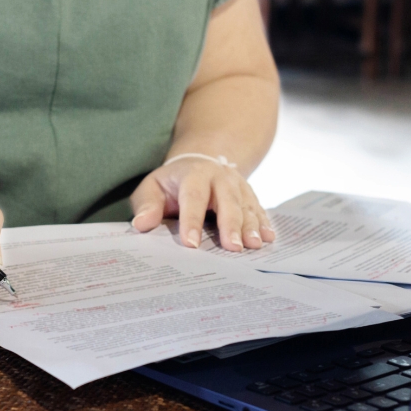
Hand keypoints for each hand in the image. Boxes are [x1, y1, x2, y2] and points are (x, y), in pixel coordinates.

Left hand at [129, 158, 274, 251]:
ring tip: (254, 245)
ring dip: (251, 226)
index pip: (193, 197)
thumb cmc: (171, 183)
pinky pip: (258, 209)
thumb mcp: (152, 188)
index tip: (190, 244)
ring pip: (246, 206)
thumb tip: (141, 225)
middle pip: (227, 201)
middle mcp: (219, 177)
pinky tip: (269, 238)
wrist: (198, 163)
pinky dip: (264, 224)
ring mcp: (238, 185)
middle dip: (230, 225)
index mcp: (193, 174)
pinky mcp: (249, 195)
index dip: (191, 221)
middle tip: (233, 248)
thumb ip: (147, 205)